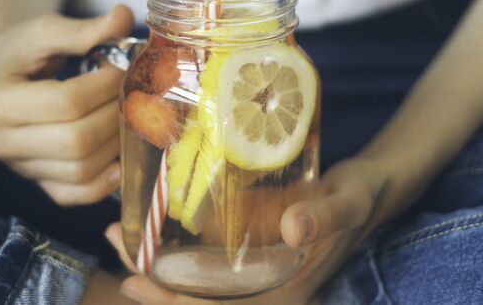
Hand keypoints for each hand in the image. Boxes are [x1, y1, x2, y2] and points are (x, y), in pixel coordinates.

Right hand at [0, 4, 133, 204]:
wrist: (2, 75)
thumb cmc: (23, 50)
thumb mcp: (45, 31)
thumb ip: (84, 29)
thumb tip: (124, 17)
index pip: (66, 102)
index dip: (105, 86)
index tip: (123, 67)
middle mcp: (2, 142)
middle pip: (77, 141)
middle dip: (116, 115)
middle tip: (133, 92)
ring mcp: (22, 168)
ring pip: (82, 170)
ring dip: (118, 143)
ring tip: (129, 114)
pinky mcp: (41, 183)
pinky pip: (77, 195)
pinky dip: (106, 182)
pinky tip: (123, 155)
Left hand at [105, 154, 411, 303]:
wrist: (366, 188)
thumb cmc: (360, 197)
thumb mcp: (349, 203)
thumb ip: (327, 216)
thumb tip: (293, 226)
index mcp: (284, 292)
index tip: (138, 283)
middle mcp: (263, 288)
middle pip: (199, 301)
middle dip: (152, 284)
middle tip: (116, 246)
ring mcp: (253, 270)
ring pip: (196, 281)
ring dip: (155, 264)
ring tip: (120, 233)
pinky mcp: (248, 249)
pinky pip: (205, 258)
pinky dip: (175, 246)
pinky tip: (150, 221)